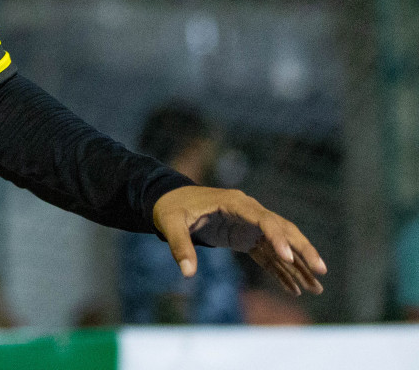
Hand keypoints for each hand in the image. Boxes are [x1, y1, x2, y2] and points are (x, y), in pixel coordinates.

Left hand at [152, 184, 325, 295]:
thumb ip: (180, 245)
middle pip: (283, 229)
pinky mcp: (246, 238)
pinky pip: (269, 257)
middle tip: (321, 271)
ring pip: (281, 245)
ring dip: (299, 266)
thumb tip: (187, 272)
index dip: (277, 237)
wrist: (169, 201)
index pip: (263, 219)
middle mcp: (249, 212)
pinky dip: (282, 272)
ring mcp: (250, 226)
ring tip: (317, 288)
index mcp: (235, 203)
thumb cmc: (170, 209)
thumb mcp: (170, 223)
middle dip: (303, 250)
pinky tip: (294, 289)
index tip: (289, 258)